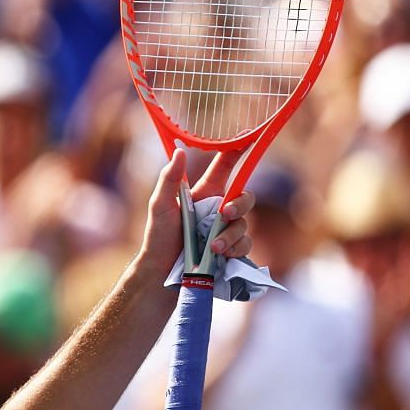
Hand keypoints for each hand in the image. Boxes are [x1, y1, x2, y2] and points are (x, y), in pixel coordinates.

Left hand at [137, 148, 254, 274]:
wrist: (162, 272)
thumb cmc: (158, 236)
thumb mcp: (160, 205)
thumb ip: (169, 180)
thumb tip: (179, 152)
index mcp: (204, 193)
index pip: (225, 167)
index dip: (238, 152)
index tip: (250, 137)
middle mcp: (218, 209)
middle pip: (245, 197)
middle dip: (239, 205)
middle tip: (225, 214)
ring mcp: (226, 229)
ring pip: (244, 224)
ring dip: (230, 235)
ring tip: (212, 248)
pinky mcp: (231, 249)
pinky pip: (245, 245)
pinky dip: (235, 249)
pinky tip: (221, 256)